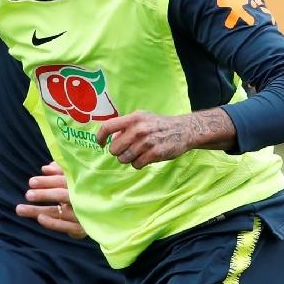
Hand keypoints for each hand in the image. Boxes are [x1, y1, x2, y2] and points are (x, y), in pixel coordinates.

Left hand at [15, 162, 87, 237]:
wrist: (108, 211)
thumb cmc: (87, 191)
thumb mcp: (76, 178)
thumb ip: (61, 172)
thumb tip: (45, 168)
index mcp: (82, 184)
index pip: (63, 181)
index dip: (47, 181)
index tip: (31, 182)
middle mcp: (83, 199)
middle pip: (62, 195)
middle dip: (44, 194)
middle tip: (28, 195)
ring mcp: (83, 215)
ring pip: (59, 212)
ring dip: (38, 211)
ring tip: (20, 209)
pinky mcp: (83, 229)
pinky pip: (68, 227)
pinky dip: (54, 223)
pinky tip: (40, 219)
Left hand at [96, 110, 231, 167]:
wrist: (183, 130)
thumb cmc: (159, 125)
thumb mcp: (142, 118)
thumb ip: (126, 126)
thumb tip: (111, 139)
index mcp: (133, 118)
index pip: (108, 126)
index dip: (100, 137)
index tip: (100, 143)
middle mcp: (138, 129)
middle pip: (114, 149)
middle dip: (118, 152)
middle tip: (127, 150)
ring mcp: (146, 142)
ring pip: (124, 159)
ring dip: (128, 159)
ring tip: (138, 153)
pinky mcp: (154, 154)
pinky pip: (136, 165)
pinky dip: (139, 164)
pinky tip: (146, 158)